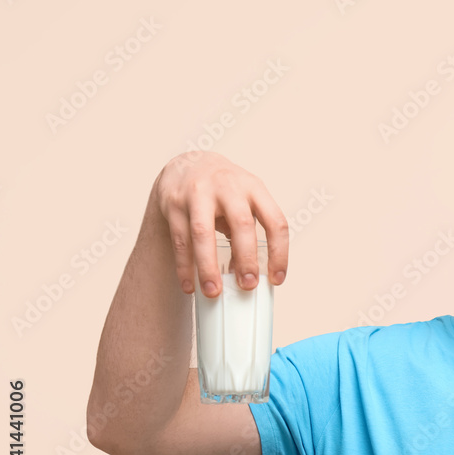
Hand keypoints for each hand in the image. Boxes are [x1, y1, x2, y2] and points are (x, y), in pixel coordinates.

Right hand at [152, 151, 288, 297]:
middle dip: (246, 259)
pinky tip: (190, 285)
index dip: (280, 253)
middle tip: (247, 285)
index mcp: (254, 188)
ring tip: (213, 291)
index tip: (277, 279)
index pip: (275, 221)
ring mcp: (198, 193)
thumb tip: (247, 274)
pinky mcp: (174, 203)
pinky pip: (180, 240)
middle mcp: (228, 187)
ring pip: (204, 234)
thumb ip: (250, 232)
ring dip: (209, 266)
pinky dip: (184, 266)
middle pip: (242, 224)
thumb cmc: (225, 190)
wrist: (188, 163)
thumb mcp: (245, 200)